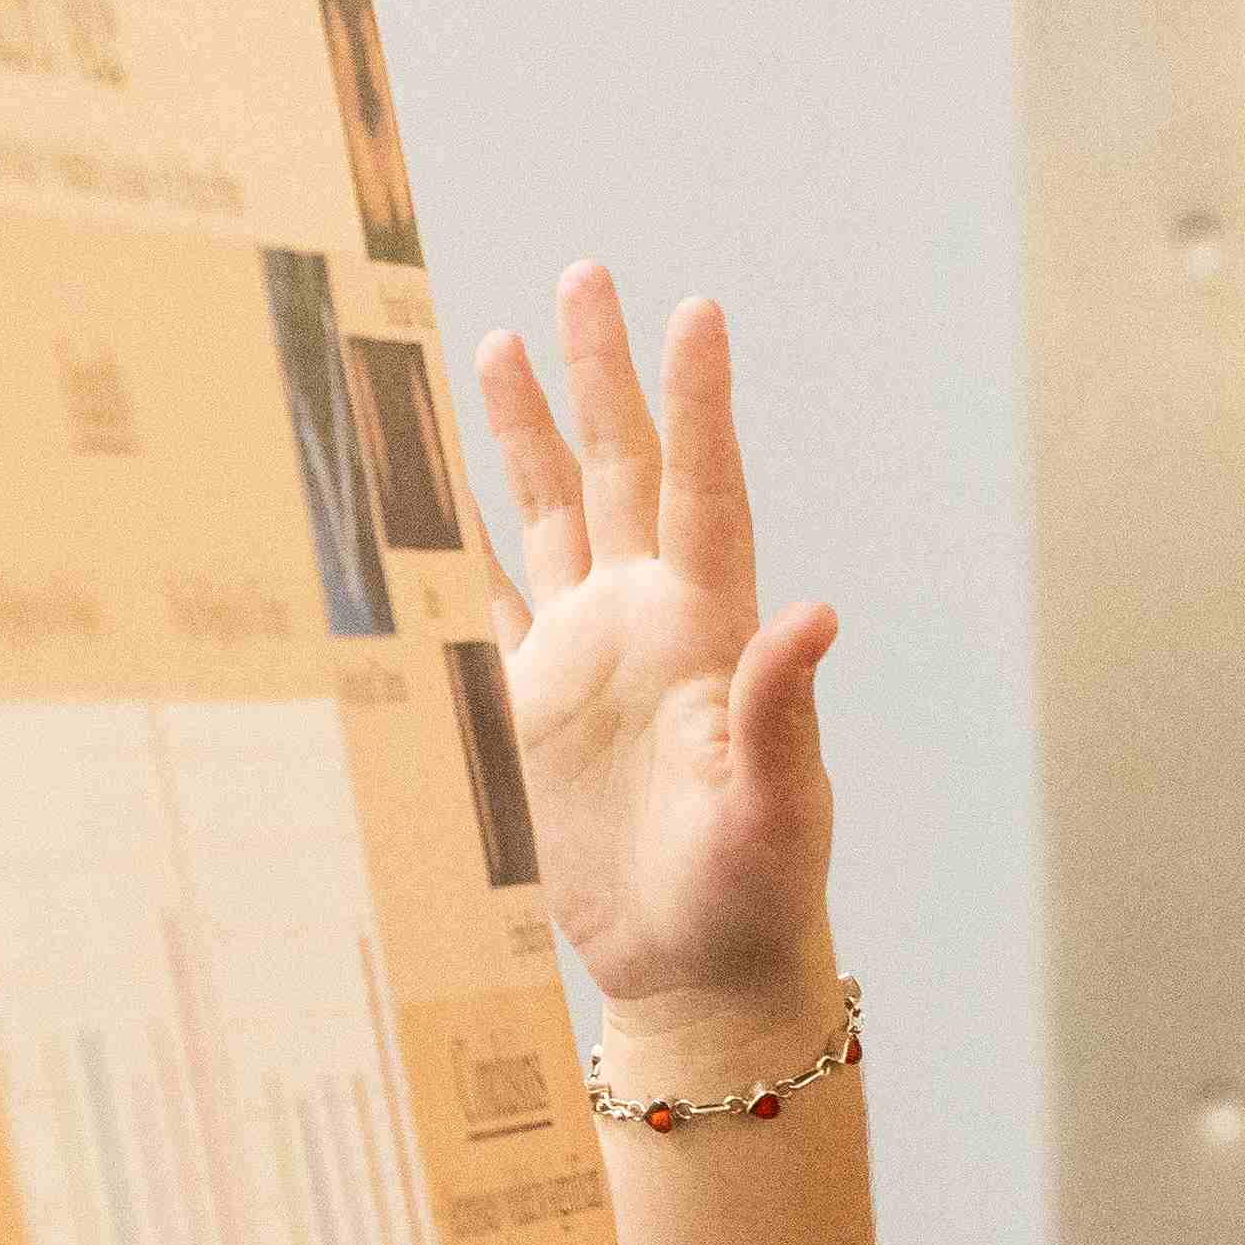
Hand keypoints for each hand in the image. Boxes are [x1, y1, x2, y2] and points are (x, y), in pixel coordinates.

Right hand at [474, 267, 841, 1048]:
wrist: (699, 968)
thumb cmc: (756, 894)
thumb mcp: (778, 805)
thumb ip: (783, 709)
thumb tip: (819, 613)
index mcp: (708, 631)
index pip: (702, 490)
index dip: (696, 403)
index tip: (696, 311)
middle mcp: (646, 623)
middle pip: (618, 472)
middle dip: (601, 378)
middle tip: (586, 276)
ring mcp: (586, 659)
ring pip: (548, 517)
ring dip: (526, 435)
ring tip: (501, 342)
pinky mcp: (531, 708)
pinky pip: (485, 602)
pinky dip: (453, 545)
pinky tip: (425, 491)